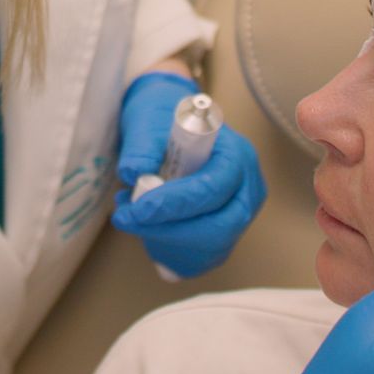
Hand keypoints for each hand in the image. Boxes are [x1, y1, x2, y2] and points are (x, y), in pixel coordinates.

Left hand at [112, 71, 265, 277]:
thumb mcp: (148, 121)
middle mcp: (247, 187)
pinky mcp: (226, 230)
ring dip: (167, 241)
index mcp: (236, 155)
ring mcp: (239, 212)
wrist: (171, 125)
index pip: (213, 189)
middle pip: (220, 226)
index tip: (138, 208)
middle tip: (126, 218)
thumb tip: (132, 174)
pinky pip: (205, 254)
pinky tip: (146, 229)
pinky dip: (173, 250)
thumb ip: (141, 147)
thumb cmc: (163, 119)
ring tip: (130, 215)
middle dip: (170, 230)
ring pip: (212, 246)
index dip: (175, 204)